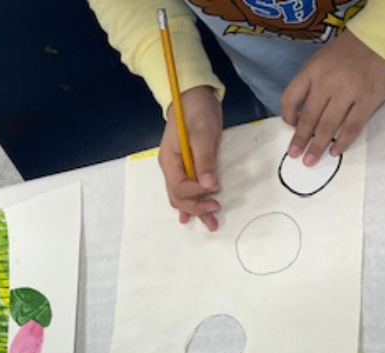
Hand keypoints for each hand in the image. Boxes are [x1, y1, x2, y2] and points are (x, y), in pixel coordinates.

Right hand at [158, 85, 222, 230]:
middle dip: (196, 207)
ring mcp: (178, 170)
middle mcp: (170, 169)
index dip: (195, 193)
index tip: (213, 190)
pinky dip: (192, 204)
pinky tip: (194, 217)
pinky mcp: (188, 168)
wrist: (194, 97)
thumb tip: (209, 185)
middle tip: (215, 209)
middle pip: (178, 197)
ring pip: (182, 197)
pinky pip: (187, 191)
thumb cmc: (196, 112)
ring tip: (211, 222)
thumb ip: (205, 160)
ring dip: (196, 210)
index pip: (178, 187)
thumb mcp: (202, 134)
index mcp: (169, 161)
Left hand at [282, 29, 384, 164]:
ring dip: (317, 146)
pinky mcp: (369, 99)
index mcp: (313, 69)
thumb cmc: (353, 49)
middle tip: (294, 154)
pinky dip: (342, 142)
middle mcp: (327, 81)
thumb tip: (302, 114)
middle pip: (308, 117)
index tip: (291, 126)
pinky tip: (335, 151)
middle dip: (300, 139)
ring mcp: (349, 91)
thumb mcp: (324, 58)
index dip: (288, 116)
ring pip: (327, 126)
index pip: (290, 98)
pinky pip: (352, 126)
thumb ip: (312, 82)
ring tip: (310, 160)